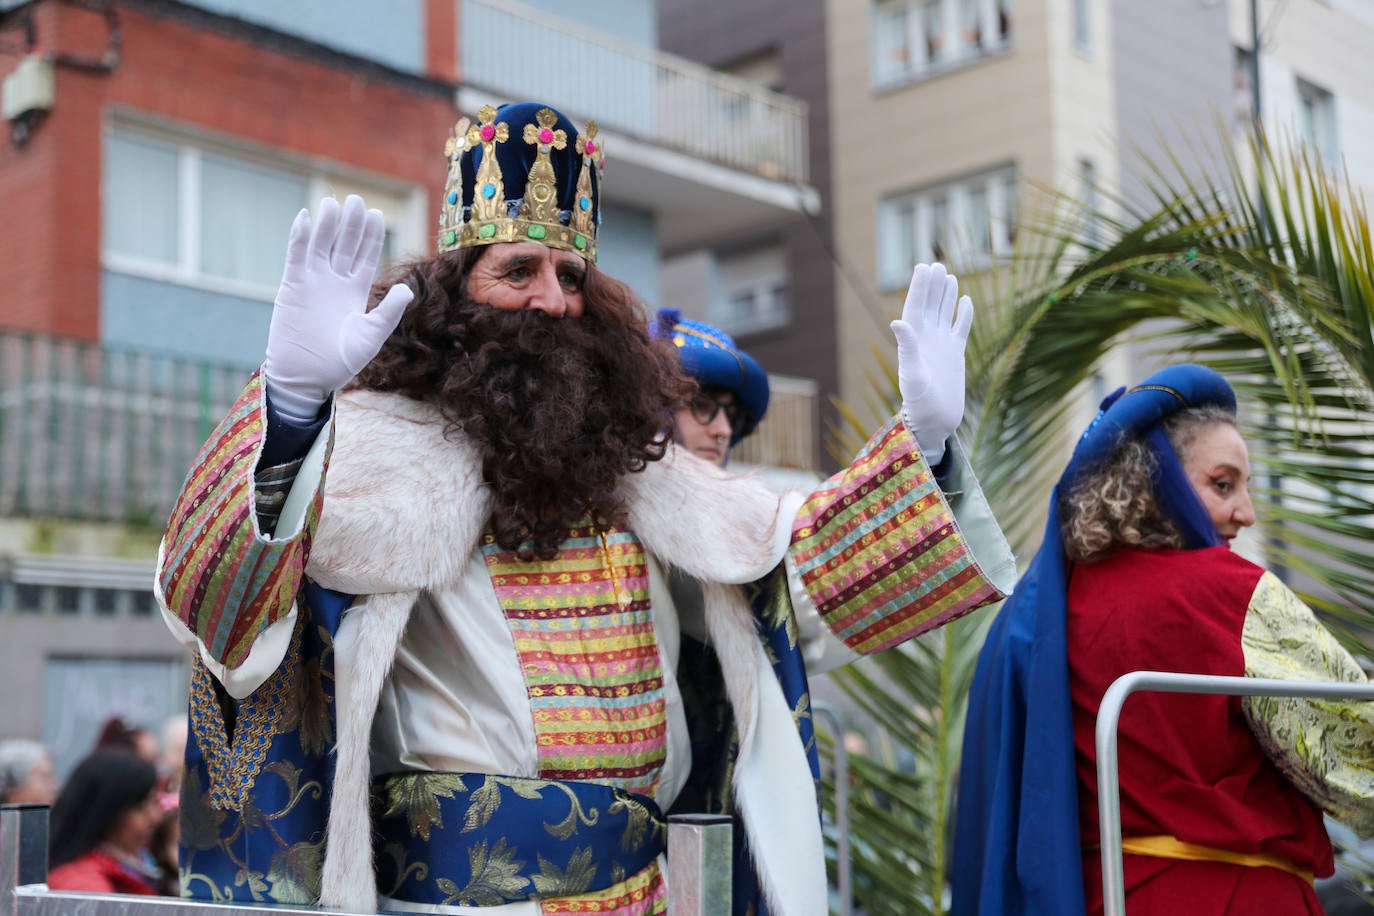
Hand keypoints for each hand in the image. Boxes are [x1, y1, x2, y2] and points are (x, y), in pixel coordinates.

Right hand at [262, 195, 413, 422]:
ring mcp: (312, 282)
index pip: (365, 256)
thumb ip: (388, 312)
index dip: (370, 236)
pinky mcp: (292, 286)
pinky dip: (300, 237)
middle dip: (351, 224)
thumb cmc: (341, 362)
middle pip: (345, 245)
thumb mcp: (371, 336)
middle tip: (357, 200)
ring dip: (327, 224)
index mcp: (355, 291)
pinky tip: (306, 217)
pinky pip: (296, 256)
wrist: (307, 377)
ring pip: (321, 245)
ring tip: (334, 203)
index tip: (377, 214)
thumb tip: (407, 289)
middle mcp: (334, 282)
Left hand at [890, 263, 973, 465]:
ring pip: (944, 313)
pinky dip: (964, 314)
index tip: (922, 266)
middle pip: (929, 305)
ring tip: (947, 275)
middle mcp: (927, 339)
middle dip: (932, 286)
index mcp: (914, 340)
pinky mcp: (956, 354)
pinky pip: (960, 328)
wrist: (935, 420)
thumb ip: (907, 347)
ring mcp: (942, 345)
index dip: (919, 287)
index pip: (915, 306)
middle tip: (935, 265)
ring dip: (945, 295)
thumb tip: (898, 321)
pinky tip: (965, 300)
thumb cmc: (919, 401)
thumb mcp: (912, 373)